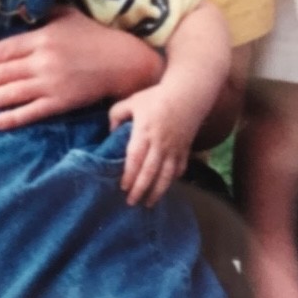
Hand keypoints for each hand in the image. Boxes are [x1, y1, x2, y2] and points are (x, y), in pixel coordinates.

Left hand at [0, 6, 162, 129]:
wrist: (123, 62)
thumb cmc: (93, 36)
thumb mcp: (67, 15)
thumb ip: (39, 10)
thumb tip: (13, 3)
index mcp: (42, 38)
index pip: (4, 49)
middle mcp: (44, 61)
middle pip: (3, 73)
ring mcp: (52, 84)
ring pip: (12, 93)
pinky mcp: (62, 102)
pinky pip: (32, 112)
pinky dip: (12, 118)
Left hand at [109, 86, 190, 206]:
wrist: (187, 95)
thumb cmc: (156, 98)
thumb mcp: (132, 101)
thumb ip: (116, 114)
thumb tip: (110, 132)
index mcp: (144, 132)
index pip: (135, 158)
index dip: (129, 175)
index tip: (123, 187)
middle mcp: (160, 144)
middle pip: (150, 172)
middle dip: (140, 189)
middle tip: (131, 202)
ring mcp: (174, 148)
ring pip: (166, 175)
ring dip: (157, 191)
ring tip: (149, 203)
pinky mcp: (184, 150)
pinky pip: (179, 169)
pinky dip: (173, 180)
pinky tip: (165, 186)